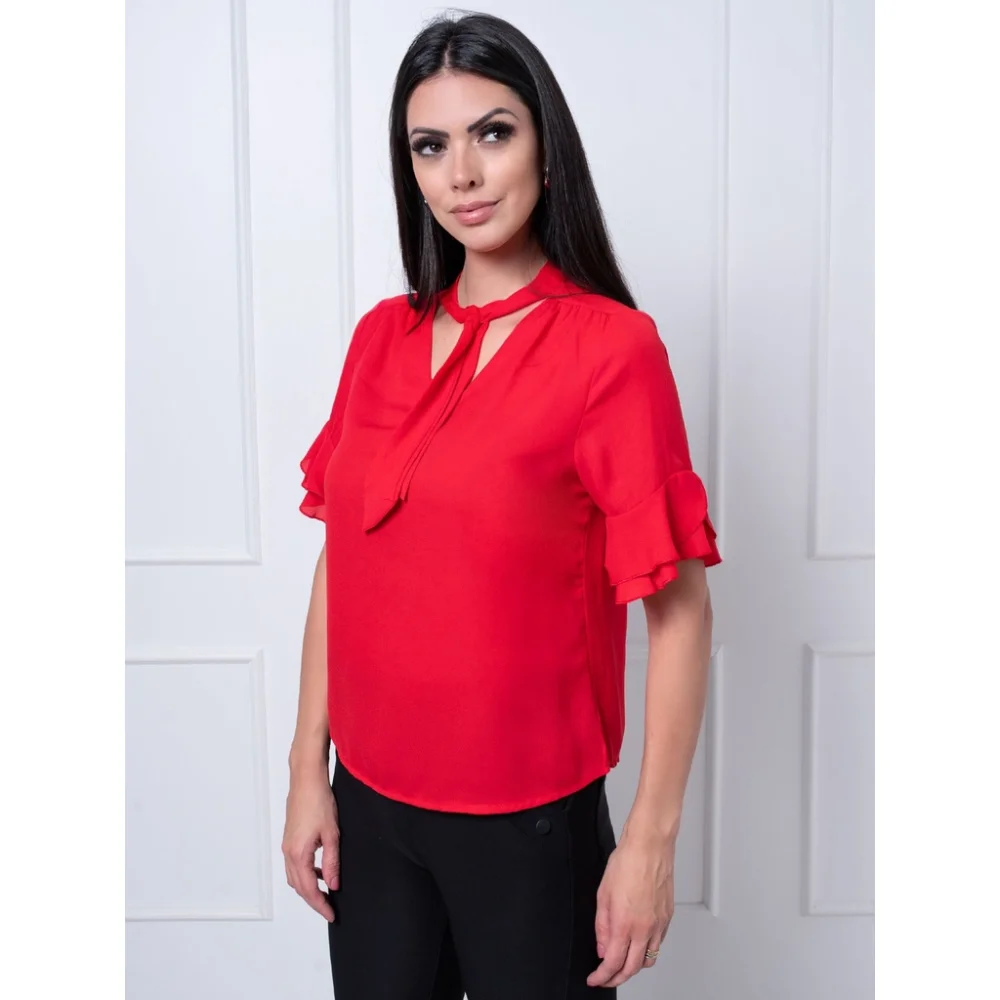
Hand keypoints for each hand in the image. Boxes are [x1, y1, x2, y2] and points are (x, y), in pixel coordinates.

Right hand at [282, 768, 339, 921]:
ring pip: (295, 877)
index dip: (320, 905)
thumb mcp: (332, 834)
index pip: (309, 890)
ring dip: (309, 887)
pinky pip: (295, 864)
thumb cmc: (319, 801)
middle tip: (329, 909)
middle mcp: (288, 852)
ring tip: (326, 892)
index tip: (331, 915)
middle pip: (299, 887)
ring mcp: (287, 845)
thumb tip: (333, 885)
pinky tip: (320, 870)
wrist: (306, 780)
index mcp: (298, 854)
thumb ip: (332, 862)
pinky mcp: (290, 838)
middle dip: (313, 900)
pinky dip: (306, 873)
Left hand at [587, 828, 674, 987]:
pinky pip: (658, 944)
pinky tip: (638, 944)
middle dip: (617, 978)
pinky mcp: (668, 917)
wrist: (650, 846)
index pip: (613, 963)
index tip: (595, 979)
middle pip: (632, 968)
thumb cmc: (627, 862)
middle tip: (606, 977)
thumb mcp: (603, 894)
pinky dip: (647, 951)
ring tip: (621, 963)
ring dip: (634, 967)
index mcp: (625, 923)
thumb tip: (602, 947)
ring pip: (648, 960)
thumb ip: (602, 925)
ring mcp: (659, 924)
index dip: (602, 976)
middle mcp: (645, 928)